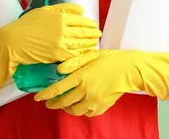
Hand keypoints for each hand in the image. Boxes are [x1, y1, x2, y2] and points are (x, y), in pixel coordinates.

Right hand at [3, 3, 102, 64]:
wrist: (14, 41)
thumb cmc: (27, 24)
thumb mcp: (45, 11)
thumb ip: (64, 8)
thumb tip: (81, 10)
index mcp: (60, 17)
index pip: (81, 20)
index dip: (89, 23)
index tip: (94, 25)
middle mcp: (63, 30)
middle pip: (84, 32)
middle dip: (93, 34)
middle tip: (98, 34)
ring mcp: (61, 44)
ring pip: (81, 44)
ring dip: (90, 44)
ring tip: (94, 43)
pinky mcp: (58, 56)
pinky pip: (75, 55)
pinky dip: (82, 53)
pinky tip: (86, 52)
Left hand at [34, 49, 168, 116]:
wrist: (132, 70)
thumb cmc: (112, 59)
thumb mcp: (92, 55)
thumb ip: (74, 61)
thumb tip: (58, 69)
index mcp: (82, 76)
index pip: (58, 88)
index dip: (46, 94)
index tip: (37, 98)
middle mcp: (86, 90)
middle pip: (64, 102)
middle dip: (53, 103)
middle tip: (48, 103)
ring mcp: (95, 100)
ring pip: (74, 110)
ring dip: (66, 108)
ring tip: (64, 103)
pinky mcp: (103, 106)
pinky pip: (87, 113)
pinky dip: (81, 110)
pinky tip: (80, 105)